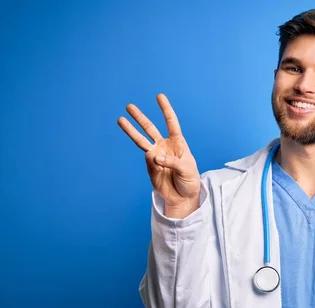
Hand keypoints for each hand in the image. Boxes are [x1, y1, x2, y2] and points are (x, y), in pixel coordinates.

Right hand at [118, 94, 200, 217]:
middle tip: (129, 106)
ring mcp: (155, 156)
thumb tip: (153, 155)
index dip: (165, 110)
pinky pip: (148, 161)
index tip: (159, 96)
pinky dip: (152, 163)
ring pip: (141, 140)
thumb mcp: (187, 169)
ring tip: (120, 119)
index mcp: (178, 142)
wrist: (184, 197)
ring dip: (131, 130)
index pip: (171, 123)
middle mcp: (165, 146)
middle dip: (140, 118)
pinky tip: (161, 168)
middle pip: (150, 129)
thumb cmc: (189, 180)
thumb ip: (171, 161)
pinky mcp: (150, 167)